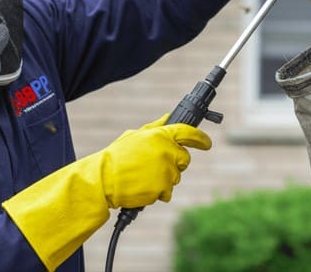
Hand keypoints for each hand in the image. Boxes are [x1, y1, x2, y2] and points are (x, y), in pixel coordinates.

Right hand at [2, 114, 210, 269]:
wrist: (104, 180)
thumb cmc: (116, 157)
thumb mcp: (133, 136)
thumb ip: (155, 128)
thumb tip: (168, 118)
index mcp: (160, 135)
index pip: (188, 132)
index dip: (200, 138)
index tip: (206, 143)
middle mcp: (167, 151)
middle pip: (185, 158)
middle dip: (175, 162)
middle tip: (156, 165)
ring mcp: (167, 171)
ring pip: (176, 176)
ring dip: (165, 178)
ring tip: (144, 177)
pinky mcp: (163, 188)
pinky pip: (168, 192)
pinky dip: (159, 192)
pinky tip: (144, 187)